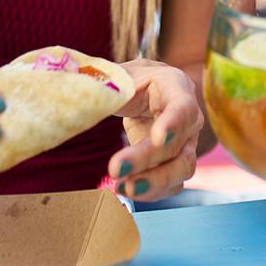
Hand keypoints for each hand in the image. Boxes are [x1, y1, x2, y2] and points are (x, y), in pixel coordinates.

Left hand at [107, 58, 202, 202]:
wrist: (148, 91)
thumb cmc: (134, 80)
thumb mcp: (120, 75)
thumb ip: (103, 83)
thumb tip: (77, 89)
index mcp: (176, 87)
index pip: (183, 107)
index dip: (173, 123)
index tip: (157, 138)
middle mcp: (188, 118)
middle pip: (177, 145)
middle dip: (148, 161)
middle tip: (116, 169)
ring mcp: (186, 143)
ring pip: (180, 169)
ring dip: (152, 183)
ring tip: (121, 187)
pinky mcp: (176, 163)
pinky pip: (170, 184)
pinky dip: (150, 191)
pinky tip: (125, 188)